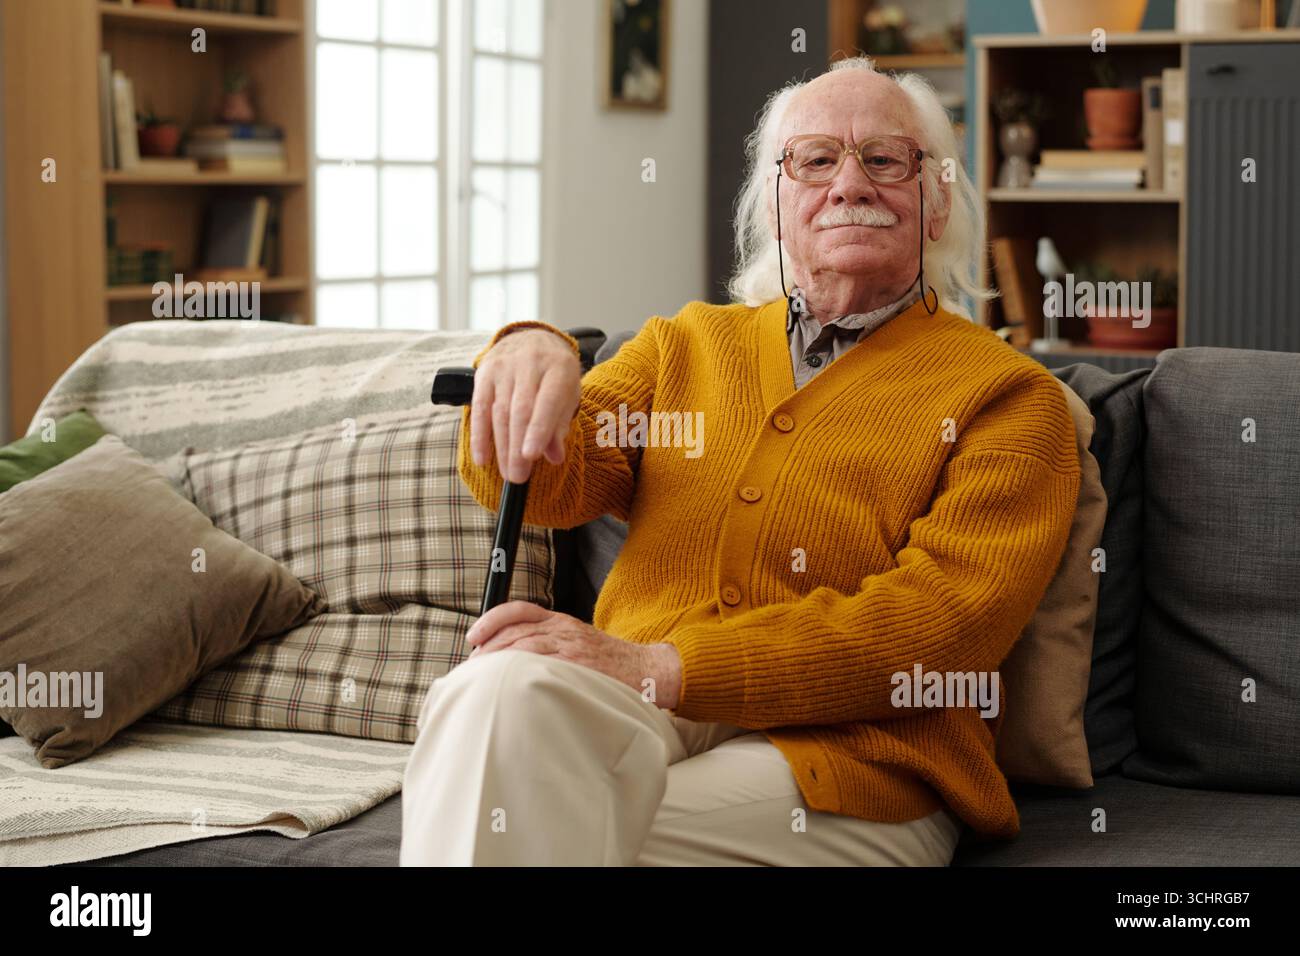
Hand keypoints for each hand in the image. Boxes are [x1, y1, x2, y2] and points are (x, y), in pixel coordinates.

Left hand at [465, 600, 682, 709]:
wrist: (648, 669)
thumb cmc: (611, 664)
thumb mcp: (578, 643)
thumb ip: (550, 646)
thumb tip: (512, 662)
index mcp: (561, 621)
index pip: (519, 610)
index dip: (491, 621)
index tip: (473, 638)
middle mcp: (564, 629)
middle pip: (514, 630)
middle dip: (488, 648)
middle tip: (472, 668)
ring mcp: (571, 647)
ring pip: (524, 647)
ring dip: (499, 663)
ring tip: (483, 680)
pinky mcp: (579, 666)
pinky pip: (544, 665)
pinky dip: (522, 672)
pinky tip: (509, 684)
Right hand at [471, 328, 581, 483]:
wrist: (532, 338)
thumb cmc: (554, 374)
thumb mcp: (567, 394)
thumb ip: (560, 424)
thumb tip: (554, 457)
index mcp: (558, 368)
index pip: (547, 402)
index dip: (538, 430)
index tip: (531, 457)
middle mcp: (530, 364)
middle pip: (520, 411)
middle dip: (517, 447)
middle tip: (518, 477)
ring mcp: (504, 367)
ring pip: (499, 412)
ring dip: (502, 447)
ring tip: (508, 473)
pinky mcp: (484, 373)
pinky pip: (479, 407)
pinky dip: (479, 435)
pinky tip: (482, 458)